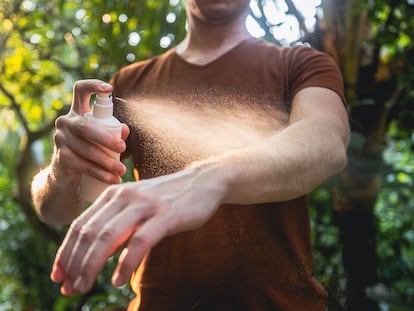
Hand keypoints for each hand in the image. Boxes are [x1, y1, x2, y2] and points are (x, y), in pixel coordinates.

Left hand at [50, 167, 225, 295]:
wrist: (204, 181)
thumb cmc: (169, 199)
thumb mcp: (137, 209)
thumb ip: (117, 228)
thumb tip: (96, 256)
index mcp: (115, 194)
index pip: (81, 225)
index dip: (65, 252)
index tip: (58, 275)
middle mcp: (125, 197)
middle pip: (90, 233)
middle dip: (74, 263)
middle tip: (68, 288)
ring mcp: (145, 205)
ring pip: (108, 237)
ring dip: (91, 265)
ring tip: (83, 286)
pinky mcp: (166, 215)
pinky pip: (140, 242)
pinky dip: (126, 263)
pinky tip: (119, 279)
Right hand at [52, 79, 128, 183]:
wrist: (67, 174)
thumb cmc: (90, 149)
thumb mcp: (103, 138)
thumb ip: (115, 131)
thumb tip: (126, 130)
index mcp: (77, 111)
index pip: (80, 90)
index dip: (93, 85)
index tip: (109, 89)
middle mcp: (66, 122)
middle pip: (85, 127)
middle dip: (106, 138)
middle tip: (123, 148)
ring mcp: (61, 140)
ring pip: (86, 150)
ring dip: (106, 162)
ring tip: (122, 170)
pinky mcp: (61, 158)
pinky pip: (83, 166)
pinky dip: (100, 174)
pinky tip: (113, 179)